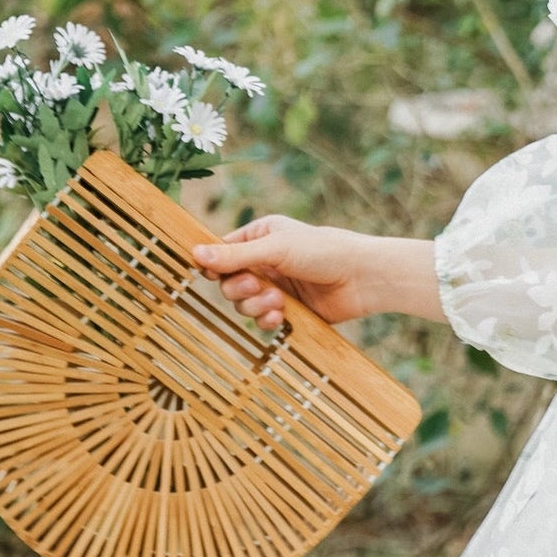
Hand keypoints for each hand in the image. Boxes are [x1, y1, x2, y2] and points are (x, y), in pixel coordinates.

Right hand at [191, 215, 374, 329]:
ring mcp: (276, 286)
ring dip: (256, 305)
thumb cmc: (324, 251)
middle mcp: (265, 261)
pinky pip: (262, 319)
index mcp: (261, 236)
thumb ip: (235, 256)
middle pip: (229, 282)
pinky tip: (281, 315)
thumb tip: (194, 255)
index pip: (222, 252)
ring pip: (243, 303)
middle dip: (240, 288)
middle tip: (257, 286)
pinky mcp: (288, 309)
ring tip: (278, 301)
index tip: (214, 275)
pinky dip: (267, 319)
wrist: (362, 278)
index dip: (215, 266)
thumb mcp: (276, 248)